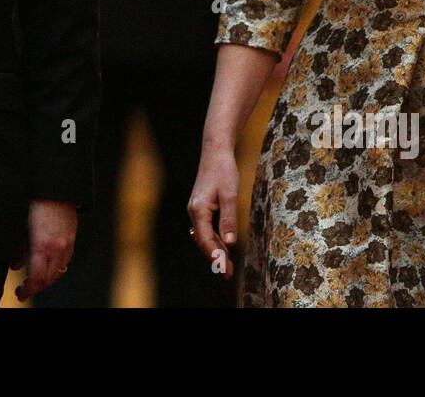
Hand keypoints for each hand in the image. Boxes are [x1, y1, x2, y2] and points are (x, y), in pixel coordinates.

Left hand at [13, 199, 76, 301]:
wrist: (56, 188)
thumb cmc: (35, 205)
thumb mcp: (22, 227)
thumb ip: (19, 248)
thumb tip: (15, 266)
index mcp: (42, 246)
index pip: (37, 278)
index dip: (27, 290)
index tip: (19, 294)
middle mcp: (56, 248)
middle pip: (48, 279)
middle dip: (35, 288)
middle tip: (23, 290)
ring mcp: (66, 244)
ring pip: (57, 272)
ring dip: (45, 280)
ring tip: (33, 281)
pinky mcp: (71, 239)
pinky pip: (64, 261)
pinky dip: (55, 268)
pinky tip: (46, 267)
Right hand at [188, 144, 238, 278]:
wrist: (215, 151)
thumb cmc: (223, 170)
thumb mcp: (230, 194)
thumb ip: (229, 218)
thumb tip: (230, 242)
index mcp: (198, 209)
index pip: (206, 239)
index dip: (216, 255)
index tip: (224, 268)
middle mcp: (194, 211)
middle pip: (204, 241)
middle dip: (216, 257)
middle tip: (228, 274)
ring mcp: (196, 209)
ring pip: (205, 236)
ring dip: (216, 250)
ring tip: (228, 266)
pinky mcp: (201, 207)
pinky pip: (207, 228)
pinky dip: (215, 239)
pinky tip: (224, 248)